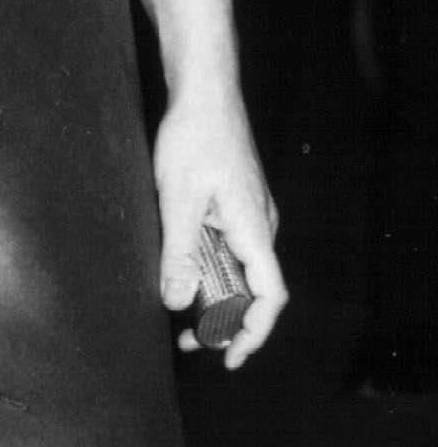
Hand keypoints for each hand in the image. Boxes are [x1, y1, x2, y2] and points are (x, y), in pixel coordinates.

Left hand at [152, 85, 286, 369]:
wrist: (204, 89)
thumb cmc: (194, 135)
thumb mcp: (177, 197)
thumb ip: (178, 252)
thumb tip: (177, 302)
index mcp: (254, 228)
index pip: (269, 296)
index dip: (254, 333)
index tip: (229, 358)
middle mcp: (260, 226)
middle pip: (252, 289)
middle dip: (224, 320)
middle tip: (186, 339)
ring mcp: (249, 214)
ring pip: (238, 268)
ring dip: (213, 293)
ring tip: (178, 308)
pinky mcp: (234, 203)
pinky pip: (229, 247)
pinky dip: (209, 266)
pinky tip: (182, 267)